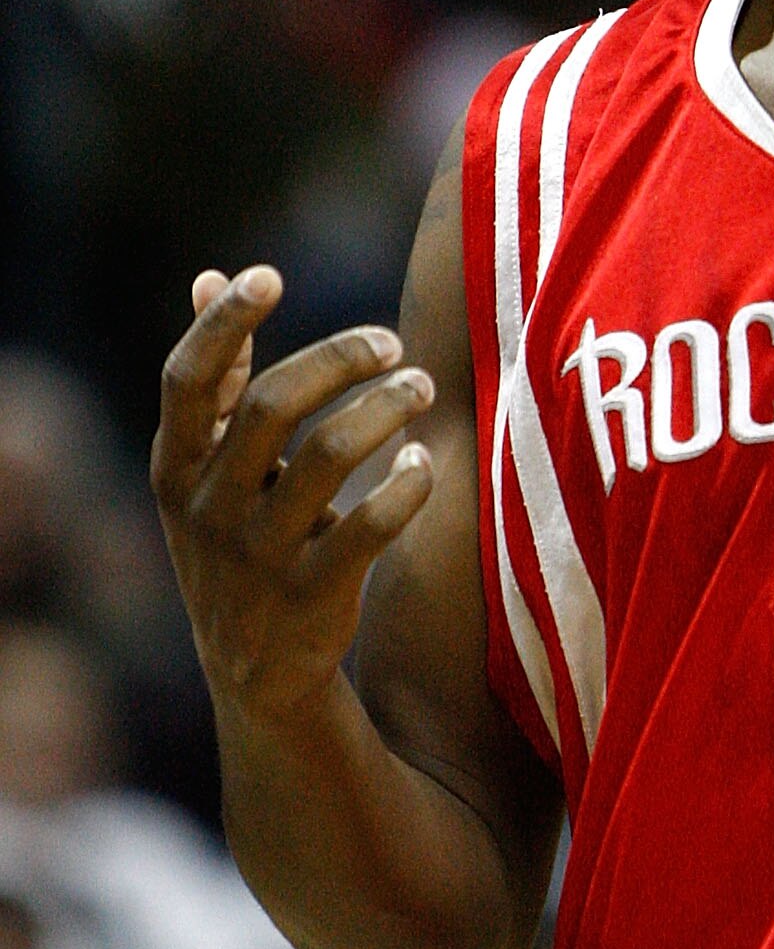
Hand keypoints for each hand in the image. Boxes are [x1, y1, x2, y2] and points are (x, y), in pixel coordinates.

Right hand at [151, 266, 435, 727]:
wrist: (257, 672)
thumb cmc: (238, 541)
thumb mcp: (209, 471)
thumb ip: (220, 381)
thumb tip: (211, 276)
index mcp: (175, 467)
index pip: (188, 380)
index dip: (223, 324)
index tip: (268, 276)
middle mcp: (207, 508)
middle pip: (274, 406)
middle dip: (340, 360)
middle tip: (392, 343)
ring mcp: (257, 557)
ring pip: (328, 456)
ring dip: (384, 408)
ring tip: (420, 385)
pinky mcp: (313, 597)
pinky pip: (371, 526)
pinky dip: (406, 483)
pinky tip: (423, 459)